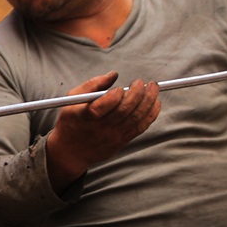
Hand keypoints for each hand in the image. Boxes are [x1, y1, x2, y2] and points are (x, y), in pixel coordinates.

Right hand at [45, 71, 159, 191]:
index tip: (119, 88)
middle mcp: (100, 128)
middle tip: (142, 82)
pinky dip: (151, 114)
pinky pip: (140, 127)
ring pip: (136, 117)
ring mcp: (113, 136)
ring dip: (148, 101)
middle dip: (138, 93)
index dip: (115, 95)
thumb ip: (92, 84)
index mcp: (85, 117)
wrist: (71, 151)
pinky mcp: (122, 141)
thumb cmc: (71, 121)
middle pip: (125, 110)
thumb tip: (113, 74)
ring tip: (153, 88)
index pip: (103, 106)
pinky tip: (155, 102)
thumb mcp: (72, 100)